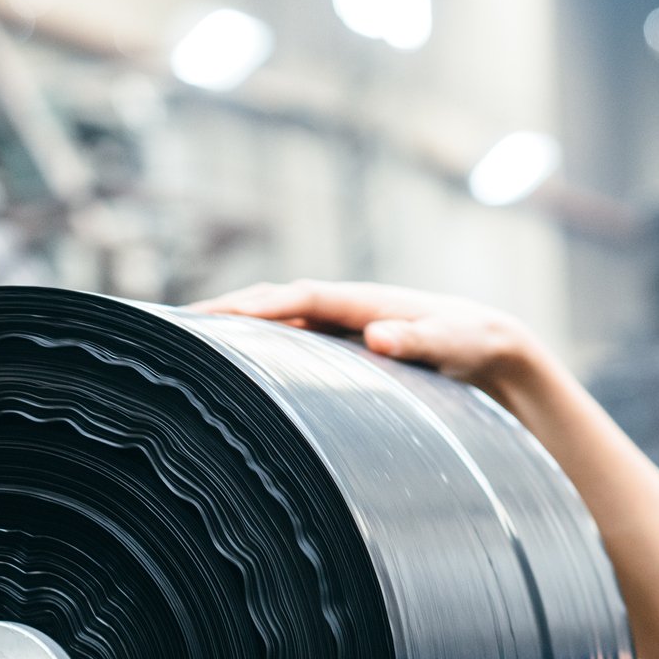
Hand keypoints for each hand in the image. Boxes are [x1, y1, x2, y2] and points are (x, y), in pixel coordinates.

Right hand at [188, 280, 546, 398]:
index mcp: (362, 301)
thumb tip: (379, 335)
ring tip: (183, 340)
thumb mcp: (451, 343)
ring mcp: (339, 322)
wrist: (485, 342)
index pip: (299, 298)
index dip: (258, 307)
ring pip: (276, 317)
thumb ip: (419, 339)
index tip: (214, 318)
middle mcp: (344, 306)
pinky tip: (229, 361)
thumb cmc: (470, 342)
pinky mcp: (339, 342)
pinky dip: (256, 340)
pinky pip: (288, 335)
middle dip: (226, 310)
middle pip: (274, 301)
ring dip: (234, 324)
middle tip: (173, 326)